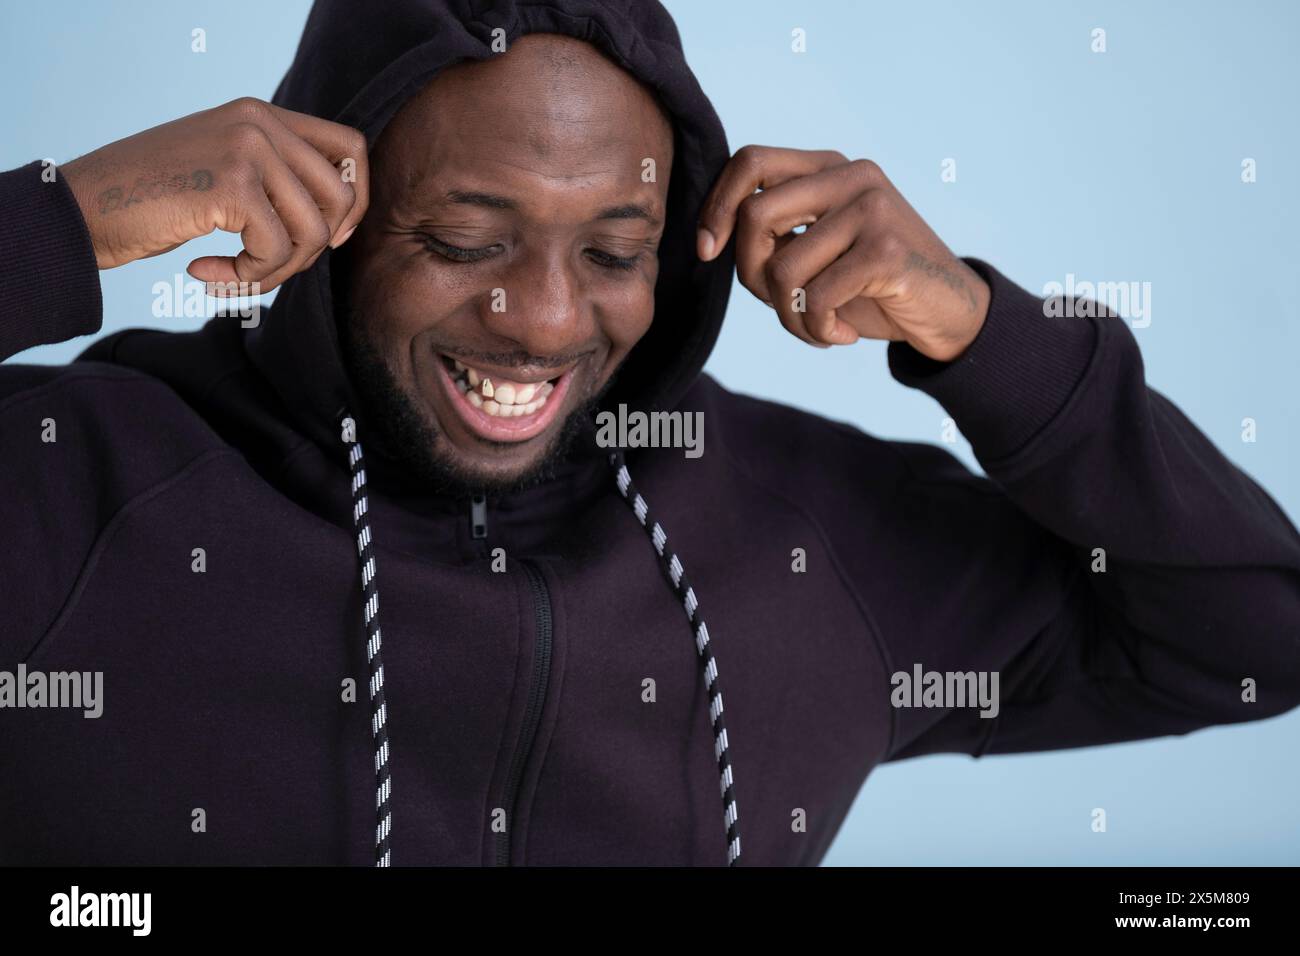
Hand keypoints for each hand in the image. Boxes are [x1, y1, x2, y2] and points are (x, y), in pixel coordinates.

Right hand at [61, 97, 368, 293]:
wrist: (81, 208)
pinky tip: (204, 273)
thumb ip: (276, 178)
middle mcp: (259, 122)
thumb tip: (341, 223)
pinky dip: (246, 277)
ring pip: (312, 231)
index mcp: (262, 115)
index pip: (351, 149)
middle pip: (341, 197)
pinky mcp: (231, 185)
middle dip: (313, 249)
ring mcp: (246, 149)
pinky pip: (275, 251)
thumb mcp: (224, 170)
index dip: (355, 201)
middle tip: (269, 267)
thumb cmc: (151, 201)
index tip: (333, 237)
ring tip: (235, 276)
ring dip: (277, 271)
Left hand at [697, 146, 989, 361]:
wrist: (949, 312)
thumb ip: (775, 236)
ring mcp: (872, 208)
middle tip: (779, 304)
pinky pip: (815, 299)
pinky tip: (839, 336)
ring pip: (781, 267)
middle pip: (755, 215)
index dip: (716, 206)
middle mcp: (851, 176)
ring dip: (788, 316)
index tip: (708, 251)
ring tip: (814, 327)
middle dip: (749, 274)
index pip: (751, 161)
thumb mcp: (818, 251)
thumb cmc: (872, 287)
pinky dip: (817, 331)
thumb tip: (712, 240)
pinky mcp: (886, 250)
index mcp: (830, 167)